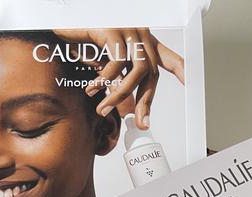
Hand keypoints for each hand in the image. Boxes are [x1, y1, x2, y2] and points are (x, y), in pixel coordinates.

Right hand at [53, 28, 183, 129]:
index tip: (188, 80)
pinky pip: (117, 63)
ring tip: (103, 108)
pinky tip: (93, 88)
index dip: (179, 67)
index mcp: (142, 42)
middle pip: (152, 73)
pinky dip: (105, 80)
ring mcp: (128, 31)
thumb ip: (120, 81)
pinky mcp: (113, 31)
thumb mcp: (106, 62)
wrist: (63, 20)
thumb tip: (128, 109)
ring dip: (120, 96)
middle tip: (139, 122)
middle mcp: (139, 34)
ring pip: (137, 71)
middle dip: (146, 102)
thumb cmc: (85, 39)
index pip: (165, 56)